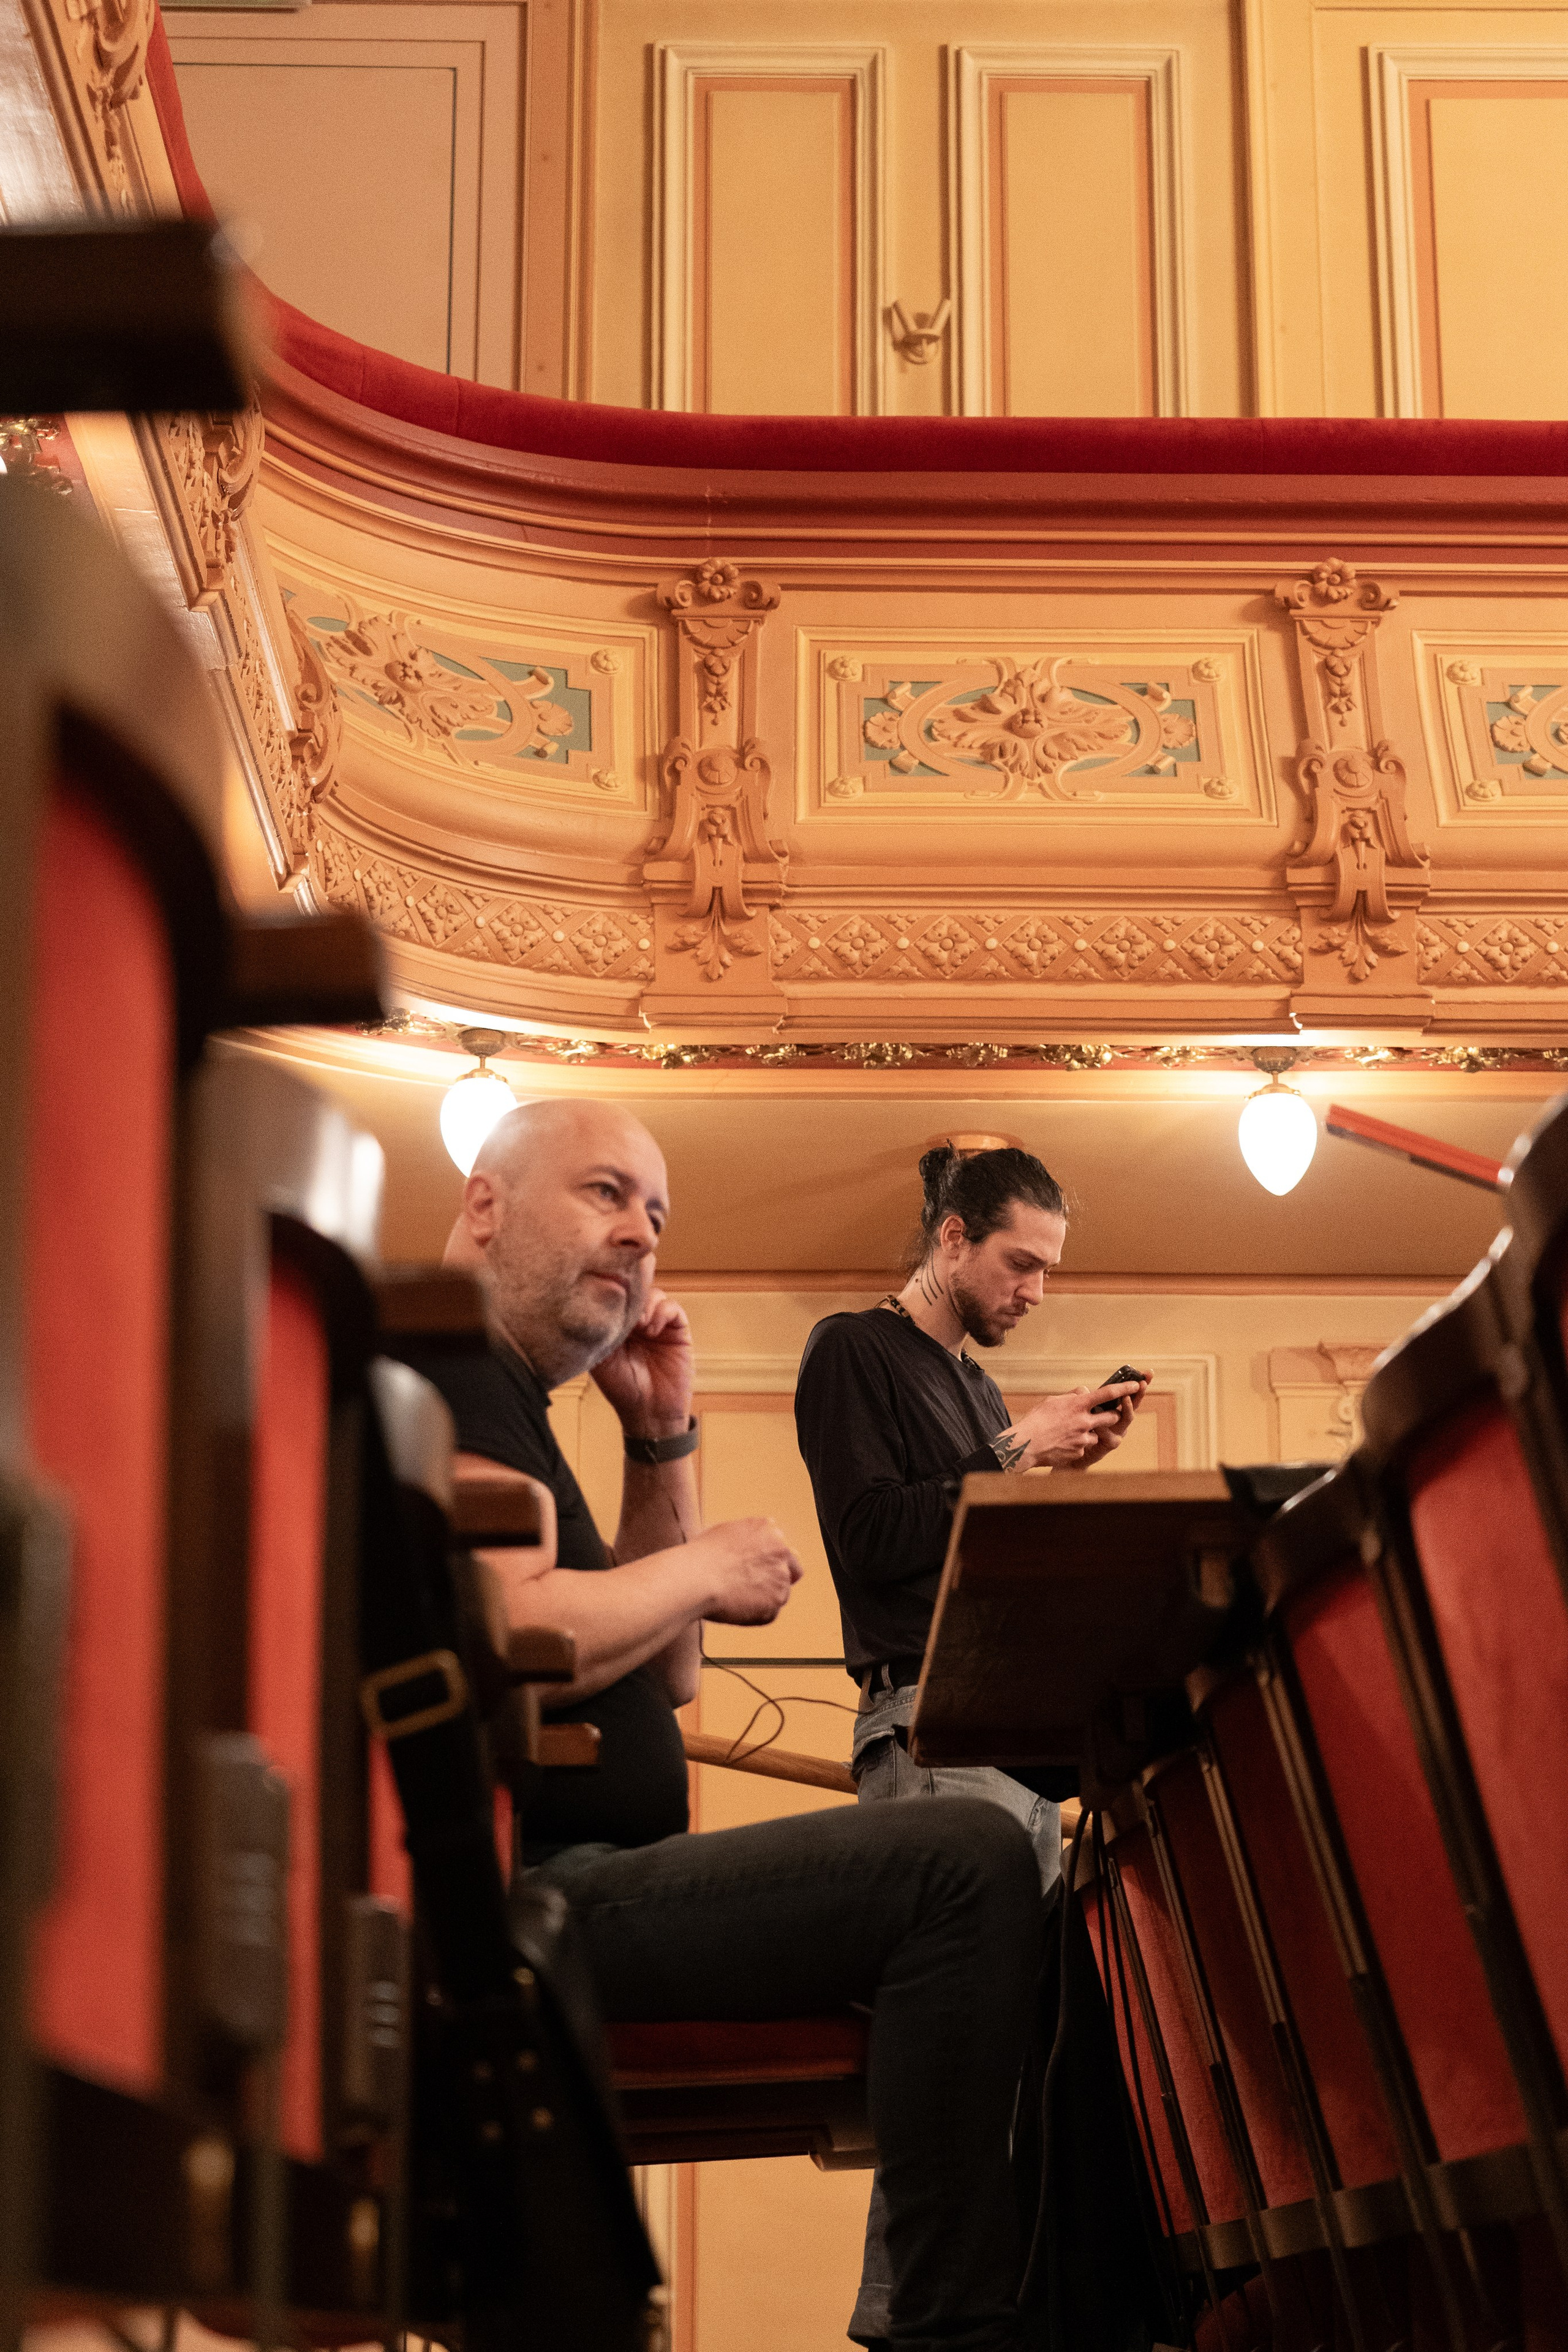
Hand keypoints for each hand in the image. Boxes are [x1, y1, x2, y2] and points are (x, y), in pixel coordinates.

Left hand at [592, 1284, 694, 1439]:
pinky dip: (662, 1313)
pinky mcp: (678, 1330)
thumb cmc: (622, 1389)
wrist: (649, 1413)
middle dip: (630, 1288)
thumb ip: (597, 1332)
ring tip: (638, 1323)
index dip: (611, 1287)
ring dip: (645, 1303)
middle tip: (622, 1297)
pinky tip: (651, 1330)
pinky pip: (672, 1308)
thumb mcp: (600, 1359)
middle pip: (636, 1287)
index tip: (604, 1288)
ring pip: (654, 1293)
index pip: (616, 1294)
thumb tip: (593, 1304)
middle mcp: (637, 1320)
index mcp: (618, 1323)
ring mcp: (658, 1323)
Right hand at [690, 1517, 803, 1624]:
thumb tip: (751, 1547)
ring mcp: (781, 1575)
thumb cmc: (700, 1557)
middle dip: (777, 1579)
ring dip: (764, 1598)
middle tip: (754, 1589)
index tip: (756, 1571)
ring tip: (735, 1598)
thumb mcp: (725, 1533)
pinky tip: (735, 1608)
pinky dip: (756, 1615)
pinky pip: (769, 1613)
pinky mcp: (777, 1600)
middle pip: (790, 1569)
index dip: (769, 1562)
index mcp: (767, 1529)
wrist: (695, 1578)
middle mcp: (780, 1550)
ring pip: (779, 1593)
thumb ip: (747, 1539)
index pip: (781, 1547)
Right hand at [1002, 1380, 1146, 1469]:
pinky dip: (1077, 1446)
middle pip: (1110, 1417)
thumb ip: (1072, 1396)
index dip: (1124, 1388)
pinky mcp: (1080, 1453)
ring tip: (1069, 1433)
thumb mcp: (1053, 1401)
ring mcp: (1083, 1438)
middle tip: (1101, 1416)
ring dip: (1089, 1433)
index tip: (1136, 1384)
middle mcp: (1084, 1421)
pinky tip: (1062, 1444)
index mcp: (1078, 1405)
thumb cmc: (1036, 1420)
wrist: (1025, 1445)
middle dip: (1111, 1416)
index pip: (1107, 1393)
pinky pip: (1084, 1448)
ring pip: (1096, 1434)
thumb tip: (1085, 1392)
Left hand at [1070, 1378, 1148, 1467]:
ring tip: (1124, 1398)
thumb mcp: (1085, 1409)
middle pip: (1134, 1405)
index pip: (1131, 1393)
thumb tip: (1085, 1390)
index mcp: (1116, 1409)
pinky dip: (1104, 1428)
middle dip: (1139, 1393)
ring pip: (1126, 1419)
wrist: (1072, 1450)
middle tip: (1141, 1384)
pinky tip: (1098, 1424)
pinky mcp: (1111, 1444)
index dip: (1140, 1383)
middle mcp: (1121, 1420)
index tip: (1148, 1372)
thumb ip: (1087, 1399)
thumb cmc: (1080, 1427)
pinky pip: (1111, 1435)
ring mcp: (1118, 1432)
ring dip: (1125, 1407)